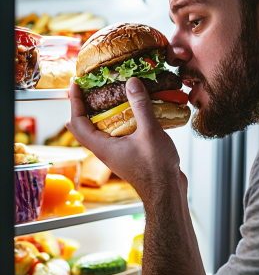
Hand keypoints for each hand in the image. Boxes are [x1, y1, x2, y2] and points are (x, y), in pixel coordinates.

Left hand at [66, 78, 186, 206]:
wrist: (167, 192)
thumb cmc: (156, 169)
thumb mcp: (149, 132)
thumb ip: (140, 106)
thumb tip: (132, 82)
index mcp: (102, 147)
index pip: (77, 122)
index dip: (74, 102)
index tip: (75, 84)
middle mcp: (105, 150)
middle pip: (84, 126)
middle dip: (84, 106)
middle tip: (89, 88)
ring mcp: (116, 153)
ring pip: (101, 130)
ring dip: (102, 112)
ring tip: (111, 95)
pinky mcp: (128, 153)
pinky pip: (117, 133)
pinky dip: (119, 120)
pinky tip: (134, 111)